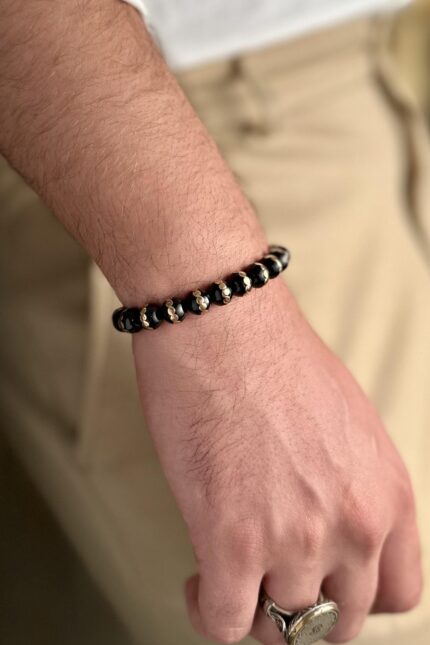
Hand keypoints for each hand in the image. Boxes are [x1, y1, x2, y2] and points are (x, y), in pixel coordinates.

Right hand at [133, 277, 421, 643]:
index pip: (398, 594)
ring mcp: (295, 538)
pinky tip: (200, 582)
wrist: (223, 323)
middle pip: (335, 621)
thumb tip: (322, 519)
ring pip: (278, 627)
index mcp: (388, 492)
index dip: (353, 599)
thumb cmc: (275, 357)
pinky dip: (211, 614)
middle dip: (299, 611)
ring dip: (252, 610)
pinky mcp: (233, 540)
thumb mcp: (348, 422)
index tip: (321, 586)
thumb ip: (350, 484)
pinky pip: (227, 623)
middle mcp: (353, 524)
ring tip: (229, 577)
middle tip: (267, 584)